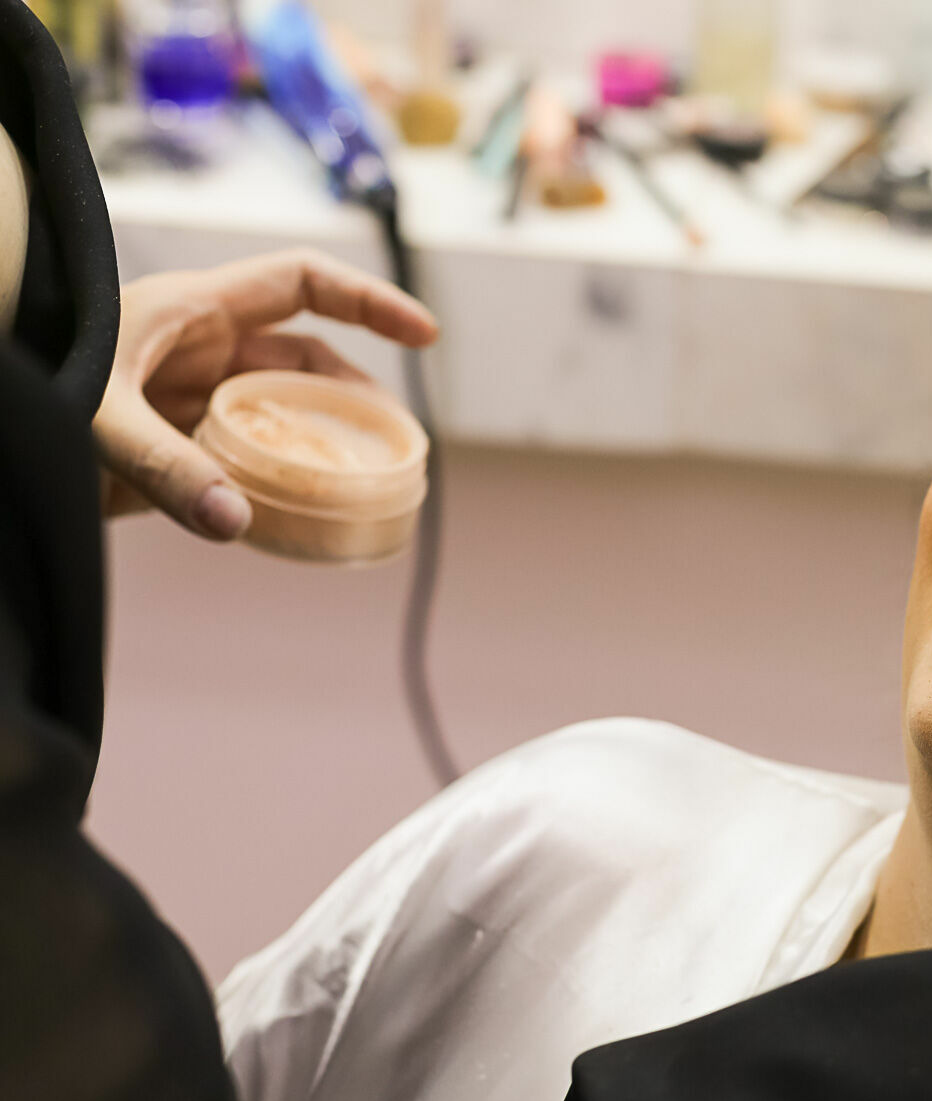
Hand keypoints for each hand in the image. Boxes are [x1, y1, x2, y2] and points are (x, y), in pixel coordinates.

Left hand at [96, 249, 438, 538]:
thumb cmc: (24, 392)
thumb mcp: (95, 424)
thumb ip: (168, 471)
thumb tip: (239, 521)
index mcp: (190, 311)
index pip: (302, 284)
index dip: (370, 303)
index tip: (426, 335)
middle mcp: (197, 349)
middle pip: (303, 358)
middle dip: (355, 395)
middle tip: (396, 443)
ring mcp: (186, 397)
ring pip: (277, 411)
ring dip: (319, 441)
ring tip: (364, 482)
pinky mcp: (172, 448)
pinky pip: (244, 460)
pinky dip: (278, 485)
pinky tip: (301, 517)